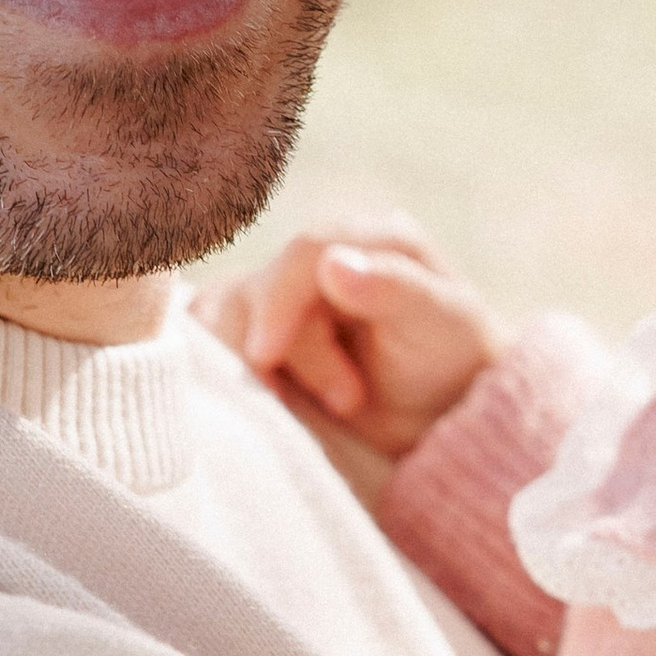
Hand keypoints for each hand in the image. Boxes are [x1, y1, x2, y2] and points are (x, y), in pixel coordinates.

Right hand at [198, 216, 506, 461]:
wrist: (439, 416)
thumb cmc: (447, 362)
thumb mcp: (440, 325)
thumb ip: (392, 290)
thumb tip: (332, 261)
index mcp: (367, 238)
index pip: (302, 253)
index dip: (278, 304)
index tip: (266, 356)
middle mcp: (317, 259)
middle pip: (256, 292)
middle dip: (286, 354)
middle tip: (347, 401)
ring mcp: (281, 295)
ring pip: (220, 318)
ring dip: (255, 369)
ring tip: (313, 406)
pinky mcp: (254, 331)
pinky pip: (208, 342)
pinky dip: (223, 372)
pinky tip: (266, 399)